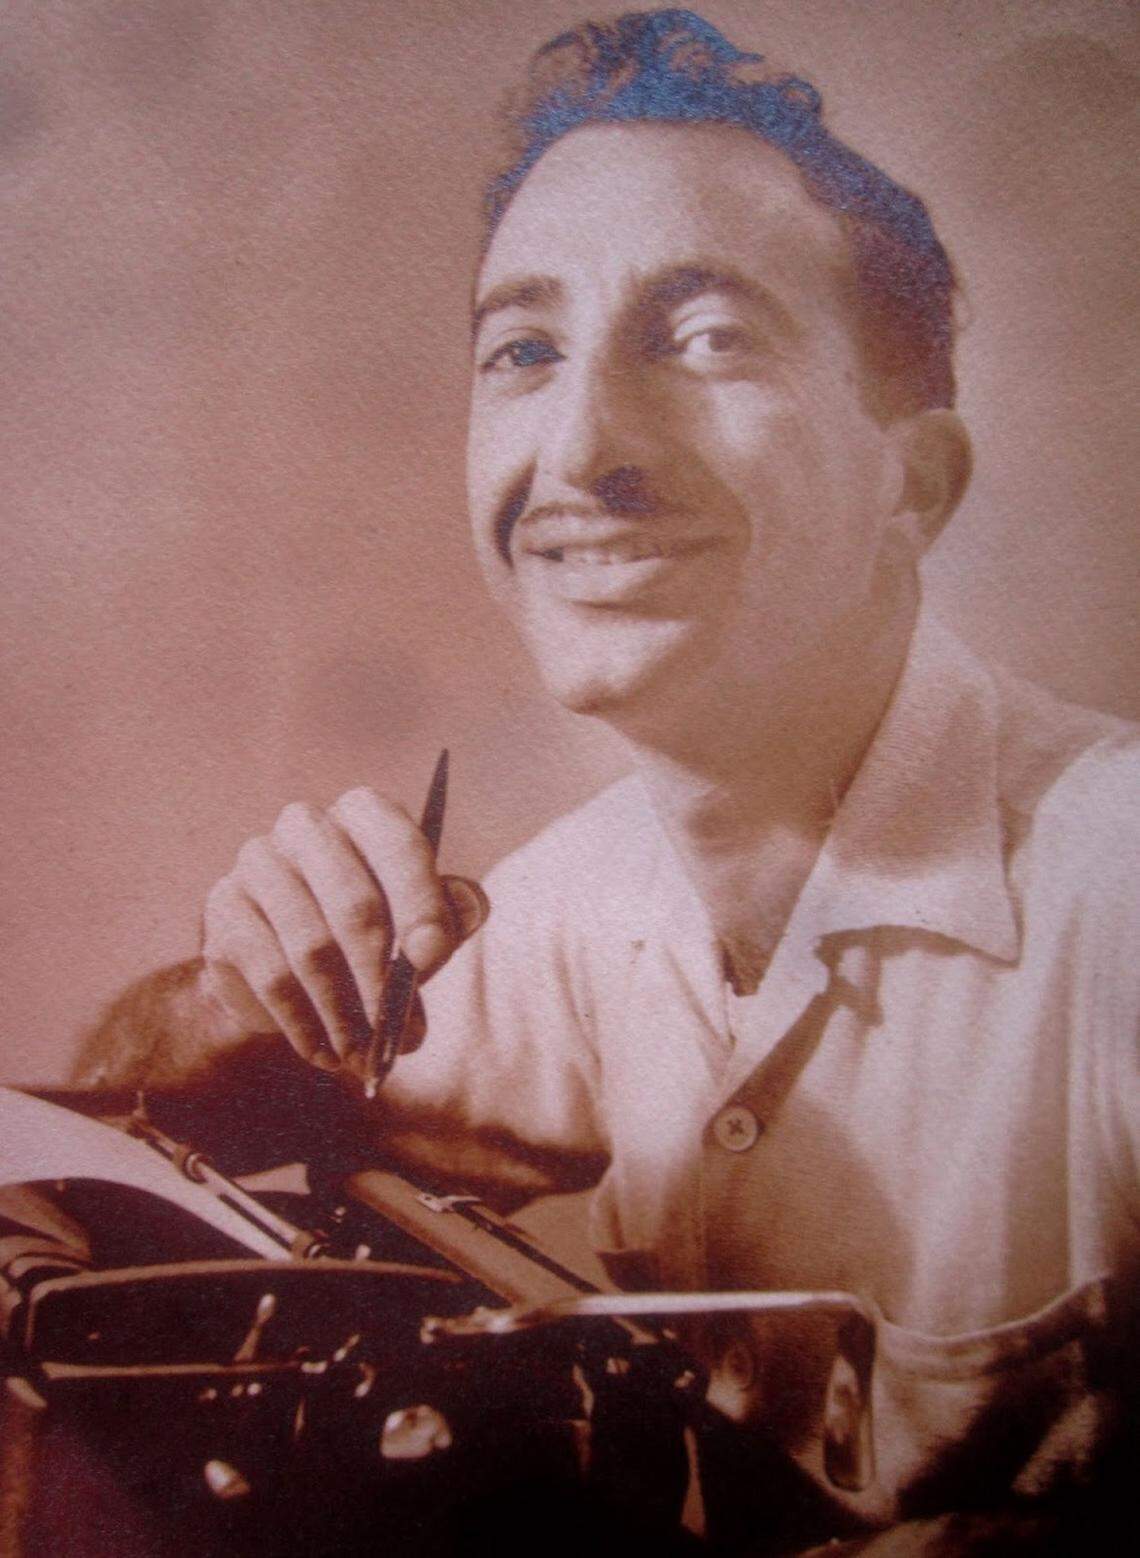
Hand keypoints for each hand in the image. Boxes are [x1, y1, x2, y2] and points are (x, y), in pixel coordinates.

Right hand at [199, 788, 487, 1075]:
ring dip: (346, 1014)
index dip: (420, 902)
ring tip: (366, 1054)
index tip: (432, 957)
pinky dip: (306, 1025)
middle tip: (403, 1031)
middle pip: (354, 904)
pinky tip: (326, 1053)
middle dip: (383, 977)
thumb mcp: (415, 922)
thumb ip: (448, 913)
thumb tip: (470, 905)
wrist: (281, 963)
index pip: (398, 845)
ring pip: (312, 949)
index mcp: (363, 813)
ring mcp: (257, 863)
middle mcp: (306, 825)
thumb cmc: (366, 933)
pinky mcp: (224, 908)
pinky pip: (271, 976)